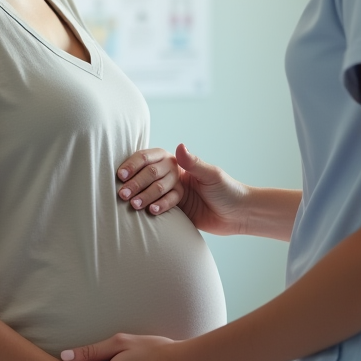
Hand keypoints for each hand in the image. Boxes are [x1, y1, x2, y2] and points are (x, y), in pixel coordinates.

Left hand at [116, 148, 184, 215]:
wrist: (167, 179)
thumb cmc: (146, 173)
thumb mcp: (142, 166)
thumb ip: (133, 167)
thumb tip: (118, 176)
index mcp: (158, 154)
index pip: (143, 157)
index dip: (131, 166)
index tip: (120, 176)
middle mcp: (169, 163)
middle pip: (152, 172)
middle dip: (136, 184)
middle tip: (123, 194)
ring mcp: (176, 178)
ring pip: (160, 186)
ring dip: (146, 196)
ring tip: (134, 204)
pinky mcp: (180, 192)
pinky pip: (172, 199)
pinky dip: (162, 205)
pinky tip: (152, 210)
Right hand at [118, 144, 245, 234]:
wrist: (237, 215)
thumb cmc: (227, 189)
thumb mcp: (212, 175)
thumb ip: (194, 163)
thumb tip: (179, 146)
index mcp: (178, 163)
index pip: (150, 159)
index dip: (134, 165)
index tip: (123, 174)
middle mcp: (172, 175)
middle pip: (148, 175)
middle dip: (135, 184)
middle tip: (124, 194)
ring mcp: (171, 192)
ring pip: (151, 191)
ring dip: (142, 197)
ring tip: (134, 205)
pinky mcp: (174, 209)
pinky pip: (160, 206)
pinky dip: (156, 208)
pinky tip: (149, 212)